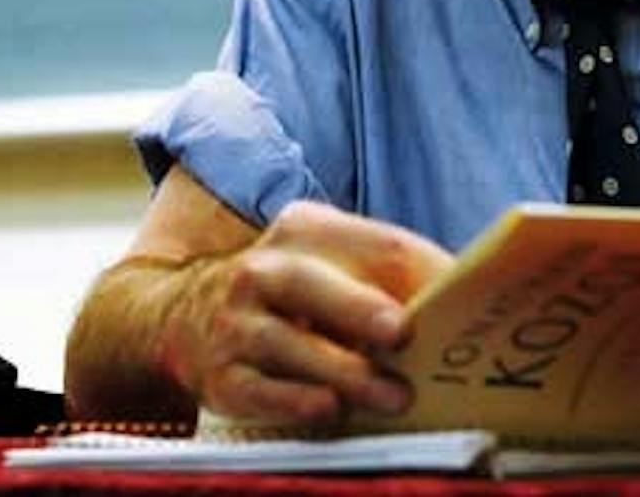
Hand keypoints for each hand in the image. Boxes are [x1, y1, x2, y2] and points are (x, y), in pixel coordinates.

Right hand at [157, 200, 453, 427]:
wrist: (177, 316)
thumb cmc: (286, 292)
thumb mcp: (327, 263)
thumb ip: (387, 275)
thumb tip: (461, 298)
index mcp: (304, 229)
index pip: (372, 243)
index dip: (416, 272)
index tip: (454, 299)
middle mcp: (262, 270)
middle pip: (312, 283)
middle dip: (360, 308)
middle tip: (404, 333)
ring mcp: (234, 323)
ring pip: (289, 344)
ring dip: (345, 372)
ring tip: (393, 396)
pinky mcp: (221, 375)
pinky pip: (259, 389)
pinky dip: (295, 400)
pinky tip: (329, 409)